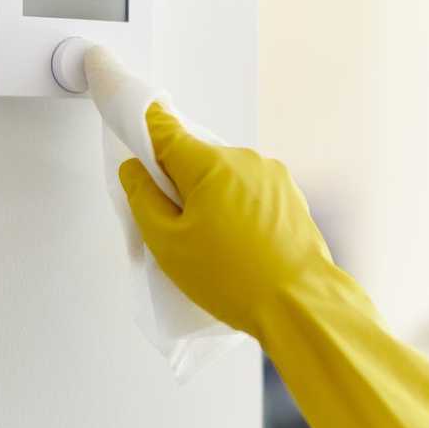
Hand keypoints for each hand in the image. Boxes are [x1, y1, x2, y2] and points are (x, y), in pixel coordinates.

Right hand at [117, 104, 335, 337]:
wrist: (298, 303)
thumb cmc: (234, 278)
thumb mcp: (168, 243)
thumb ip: (143, 198)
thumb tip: (134, 170)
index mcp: (210, 164)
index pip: (163, 128)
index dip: (142, 126)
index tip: (130, 125)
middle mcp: (244, 159)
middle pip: (195, 156)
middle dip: (178, 182)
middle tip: (175, 227)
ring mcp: (272, 175)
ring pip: (224, 175)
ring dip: (211, 197)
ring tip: (213, 245)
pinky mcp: (289, 194)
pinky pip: (250, 190)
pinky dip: (237, 208)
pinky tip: (238, 245)